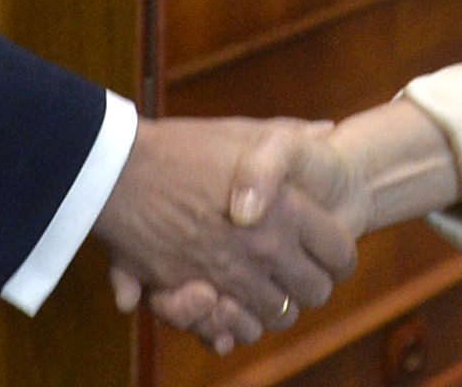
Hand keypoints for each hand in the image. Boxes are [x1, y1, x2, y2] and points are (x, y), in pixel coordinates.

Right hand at [95, 116, 356, 353]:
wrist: (120, 168)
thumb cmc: (185, 146)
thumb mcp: (246, 131)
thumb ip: (291, 134)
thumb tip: (327, 132)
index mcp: (286, 209)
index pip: (341, 255)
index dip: (338, 255)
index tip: (326, 249)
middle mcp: (264, 249)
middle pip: (315, 292)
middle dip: (310, 284)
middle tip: (297, 268)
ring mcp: (229, 276)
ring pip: (277, 316)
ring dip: (274, 305)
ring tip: (264, 284)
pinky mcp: (194, 295)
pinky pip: (233, 330)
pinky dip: (235, 325)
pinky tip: (230, 304)